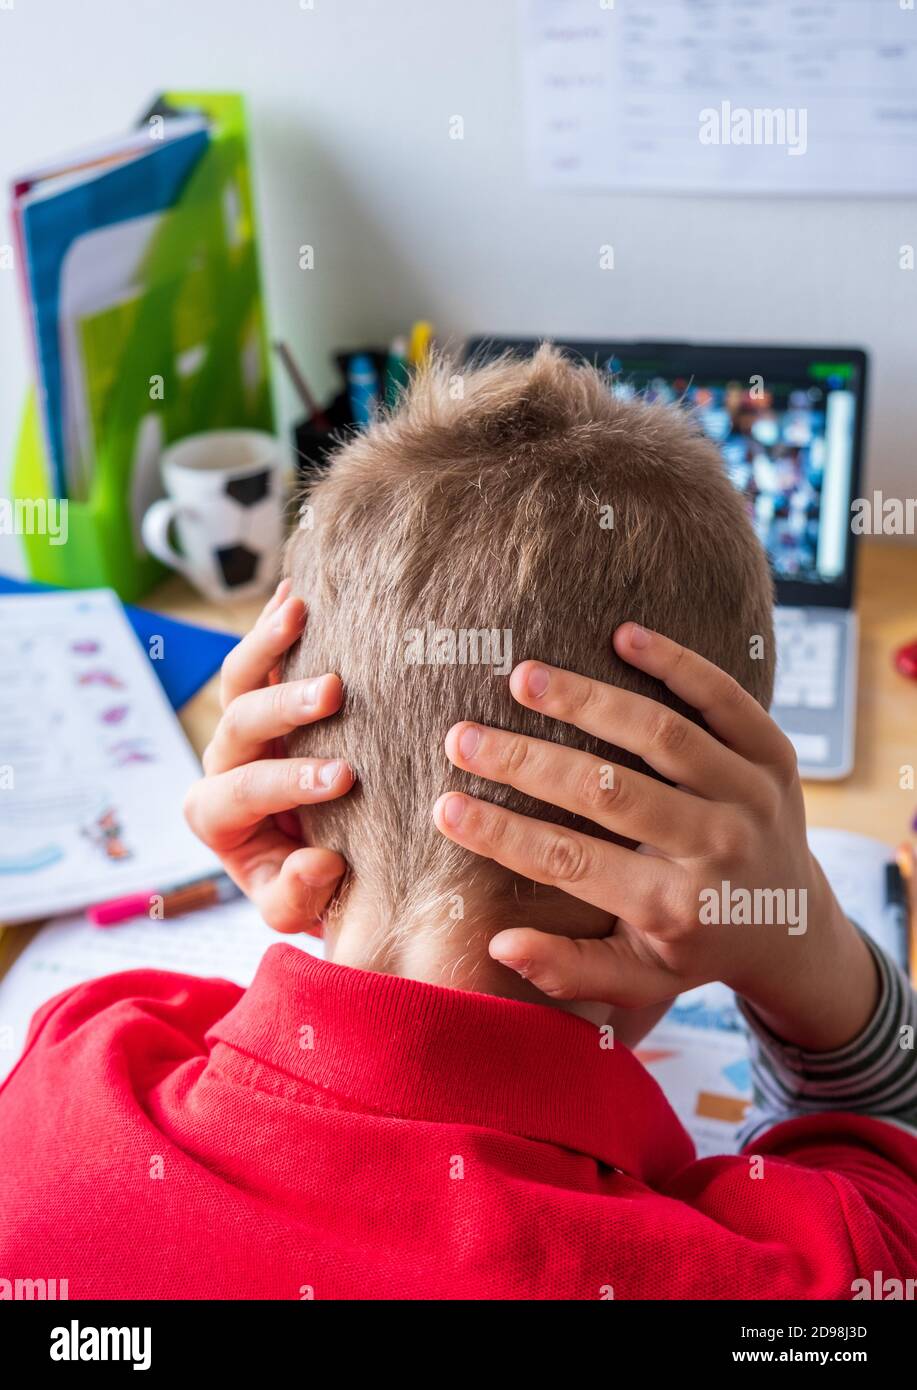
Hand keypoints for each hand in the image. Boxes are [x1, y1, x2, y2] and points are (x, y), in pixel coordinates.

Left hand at [183, 580, 353, 932]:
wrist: (327, 860)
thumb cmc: (308, 888)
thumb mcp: (297, 908)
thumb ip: (295, 897)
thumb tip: (318, 861)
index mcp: (218, 817)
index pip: (240, 792)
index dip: (286, 782)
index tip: (343, 776)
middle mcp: (224, 763)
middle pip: (237, 723)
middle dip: (282, 706)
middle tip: (332, 692)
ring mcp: (245, 725)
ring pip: (240, 675)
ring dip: (268, 641)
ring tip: (302, 610)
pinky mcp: (269, 696)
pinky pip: (264, 652)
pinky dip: (278, 620)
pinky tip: (298, 587)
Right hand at [434, 623, 877, 1050]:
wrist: (794, 927)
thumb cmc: (696, 947)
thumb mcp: (638, 979)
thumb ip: (570, 968)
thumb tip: (500, 943)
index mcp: (676, 907)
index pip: (572, 862)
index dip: (502, 835)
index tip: (445, 806)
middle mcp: (717, 848)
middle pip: (609, 792)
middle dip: (527, 761)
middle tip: (462, 736)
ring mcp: (751, 795)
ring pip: (661, 735)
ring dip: (587, 700)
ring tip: (523, 677)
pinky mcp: (774, 755)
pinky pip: (724, 698)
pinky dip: (677, 662)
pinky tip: (623, 636)